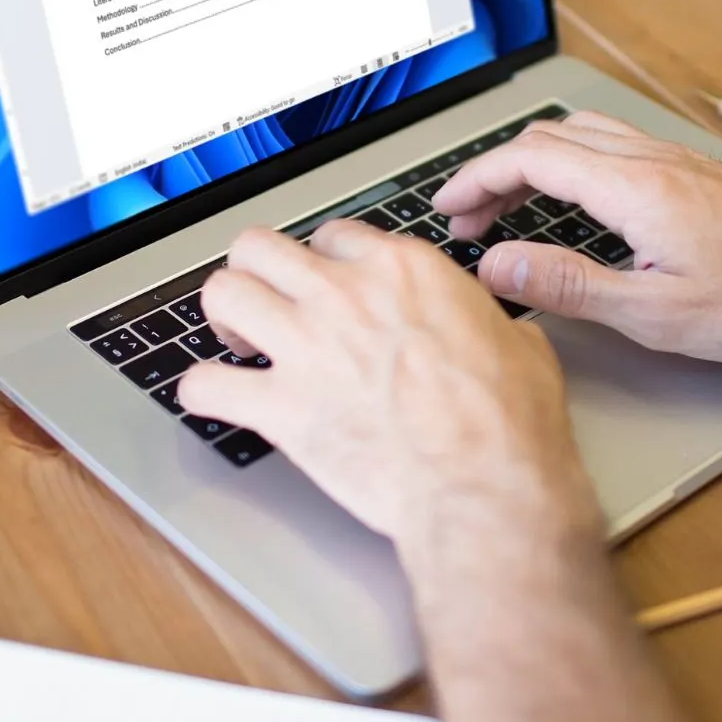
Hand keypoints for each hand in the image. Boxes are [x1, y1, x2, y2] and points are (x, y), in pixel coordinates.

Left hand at [174, 220, 602, 555]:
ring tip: (238, 340)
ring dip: (223, 316)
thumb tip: (488, 329)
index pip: (334, 235)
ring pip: (222, 293)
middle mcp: (344, 295)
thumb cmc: (507, 424)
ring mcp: (306, 347)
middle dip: (256, 271)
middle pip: (259, 246)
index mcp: (402, 271)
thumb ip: (481, 321)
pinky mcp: (281, 407)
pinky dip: (203, 391)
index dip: (326, 261)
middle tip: (268, 301)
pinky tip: (217, 398)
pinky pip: (205, 384)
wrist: (483, 486)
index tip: (327, 284)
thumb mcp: (517, 344)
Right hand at [433, 111, 721, 363]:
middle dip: (497, 172)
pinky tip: (575, 201)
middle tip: (469, 220)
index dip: (476, 179)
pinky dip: (572, 163)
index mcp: (636, 188)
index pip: (530, 158)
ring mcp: (677, 159)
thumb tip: (497, 267)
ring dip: (534, 163)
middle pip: (551, 137)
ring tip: (510, 209)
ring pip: (584, 135)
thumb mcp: (654, 315)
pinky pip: (615, 145)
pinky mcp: (695, 171)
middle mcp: (654, 160)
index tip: (447, 209)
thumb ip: (568, 286)